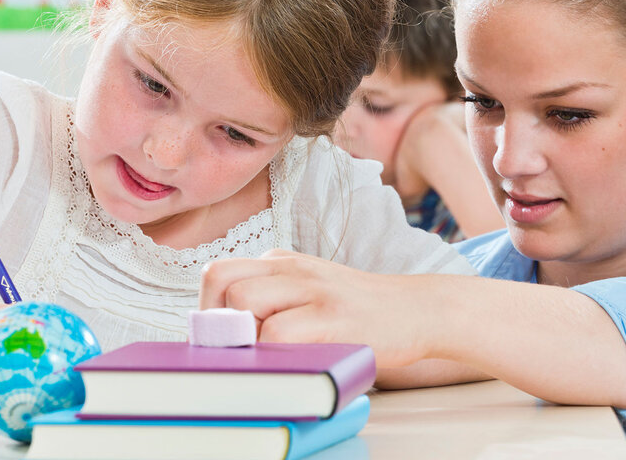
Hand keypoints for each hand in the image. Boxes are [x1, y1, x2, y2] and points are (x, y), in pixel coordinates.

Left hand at [199, 249, 449, 366]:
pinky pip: (278, 334)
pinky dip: (273, 355)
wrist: (417, 309)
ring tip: (268, 356)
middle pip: (220, 281)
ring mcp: (313, 289)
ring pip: (243, 302)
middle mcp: (292, 267)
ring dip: (245, 337)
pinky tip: (292, 363)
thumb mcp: (309, 291)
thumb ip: (271, 300)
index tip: (221, 341)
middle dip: (217, 322)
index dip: (208, 312)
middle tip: (237, 350)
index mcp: (282, 261)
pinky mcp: (332, 316)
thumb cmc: (358, 311)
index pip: (217, 274)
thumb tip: (220, 337)